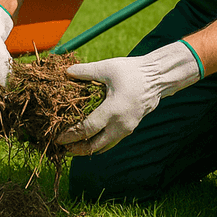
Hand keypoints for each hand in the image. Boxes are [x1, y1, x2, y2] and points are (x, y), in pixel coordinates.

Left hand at [56, 41, 201, 155]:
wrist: (157, 78)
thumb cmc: (132, 71)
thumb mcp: (108, 68)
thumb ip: (86, 71)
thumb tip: (66, 72)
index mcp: (113, 110)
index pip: (87, 129)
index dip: (70, 135)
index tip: (58, 138)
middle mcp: (120, 124)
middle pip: (95, 146)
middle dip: (77, 149)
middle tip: (62, 148)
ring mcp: (127, 129)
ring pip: (104, 147)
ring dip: (88, 149)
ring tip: (73, 148)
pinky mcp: (130, 128)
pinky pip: (112, 142)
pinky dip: (99, 144)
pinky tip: (90, 141)